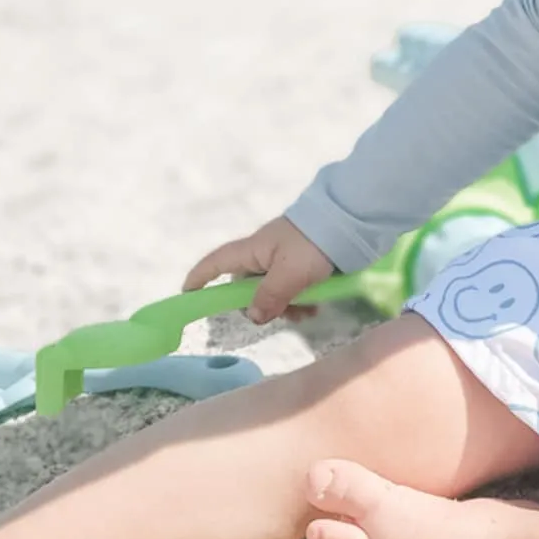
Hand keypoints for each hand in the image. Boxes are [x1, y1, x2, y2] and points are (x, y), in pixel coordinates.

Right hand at [182, 216, 334, 325]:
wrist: (350, 221)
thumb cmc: (313, 244)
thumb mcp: (289, 274)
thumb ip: (270, 297)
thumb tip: (253, 317)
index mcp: (252, 251)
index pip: (215, 263)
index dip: (200, 278)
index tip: (187, 294)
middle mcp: (263, 255)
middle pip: (247, 287)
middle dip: (262, 306)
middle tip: (284, 314)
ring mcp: (283, 260)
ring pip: (273, 292)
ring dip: (287, 306)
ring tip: (308, 312)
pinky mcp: (302, 265)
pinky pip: (293, 289)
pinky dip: (301, 300)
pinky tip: (317, 306)